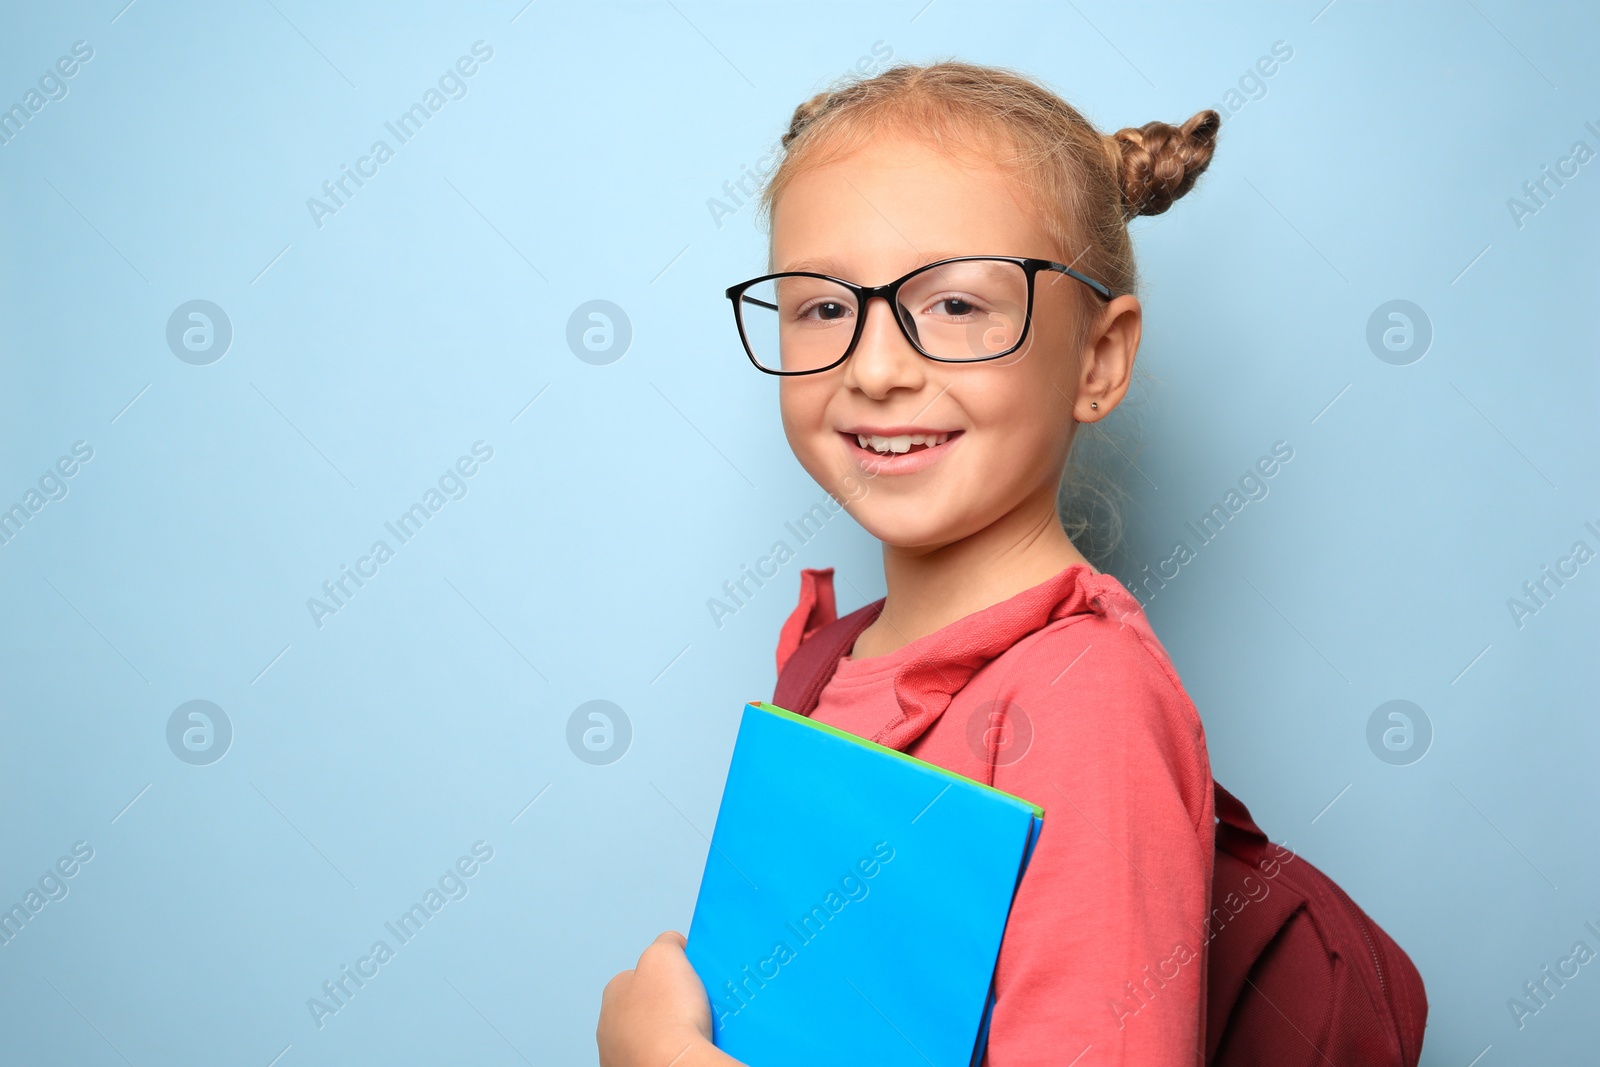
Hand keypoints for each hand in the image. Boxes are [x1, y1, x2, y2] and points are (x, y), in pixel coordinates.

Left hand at [597, 931, 718, 1066]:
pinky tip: (686, 1051)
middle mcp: (610, 1025)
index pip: (641, 973)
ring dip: (670, 1032)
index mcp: (614, 992)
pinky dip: (672, 1053)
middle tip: (693, 1007)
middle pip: (647, 1006)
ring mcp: (621, 1054)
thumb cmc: (668, 1018)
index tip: (686, 978)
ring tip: (693, 1032)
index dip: (667, 973)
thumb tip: (671, 943)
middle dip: (669, 1005)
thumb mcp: (665, 954)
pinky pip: (658, 1057)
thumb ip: (665, 943)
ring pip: (652, 1035)